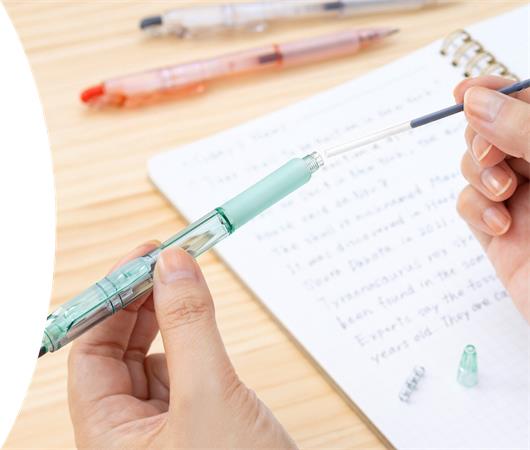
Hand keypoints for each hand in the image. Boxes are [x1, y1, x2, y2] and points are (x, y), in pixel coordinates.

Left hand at [68, 243, 295, 448]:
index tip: (143, 257)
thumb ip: (189, 325)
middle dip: (140, 303)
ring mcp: (164, 429)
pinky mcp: (197, 423)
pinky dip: (191, 339)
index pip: (91, 353)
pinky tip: (202, 324)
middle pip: (119, 352)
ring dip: (167, 318)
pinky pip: (183, 370)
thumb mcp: (211, 396)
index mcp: (109, 438)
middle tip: (167, 260)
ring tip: (185, 284)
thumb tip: (171, 264)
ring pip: (153, 358)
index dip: (112, 300)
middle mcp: (129, 434)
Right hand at [455, 76, 528, 322]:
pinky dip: (475, 209)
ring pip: (477, 166)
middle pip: (495, 131)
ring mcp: (525, 202)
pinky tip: (501, 226)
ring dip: (478, 173)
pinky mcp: (502, 235)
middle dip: (483, 137)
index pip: (529, 104)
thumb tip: (475, 100)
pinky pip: (469, 206)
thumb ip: (529, 132)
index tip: (466, 90)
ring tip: (502, 194)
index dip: (499, 92)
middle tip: (491, 156)